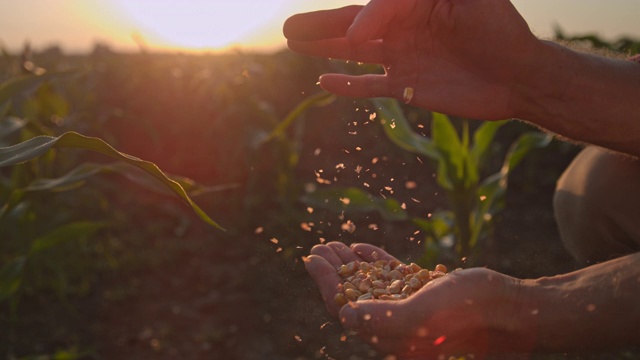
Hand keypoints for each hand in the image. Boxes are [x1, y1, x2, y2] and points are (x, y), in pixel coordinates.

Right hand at [283, 0, 541, 119]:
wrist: (519, 75)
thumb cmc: (496, 28)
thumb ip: (408, 1)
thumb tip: (361, 30)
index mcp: (414, 3)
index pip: (373, 6)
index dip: (360, 17)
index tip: (356, 34)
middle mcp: (403, 28)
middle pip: (351, 25)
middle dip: (319, 26)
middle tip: (287, 28)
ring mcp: (402, 58)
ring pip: (353, 53)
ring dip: (324, 49)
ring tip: (293, 44)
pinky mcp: (407, 87)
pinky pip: (370, 86)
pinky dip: (348, 85)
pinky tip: (324, 82)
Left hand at [305, 242, 535, 357]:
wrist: (512, 308)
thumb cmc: (468, 312)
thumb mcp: (421, 314)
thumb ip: (381, 318)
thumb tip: (344, 316)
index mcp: (391, 336)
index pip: (346, 310)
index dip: (326, 285)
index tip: (312, 259)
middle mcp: (397, 324)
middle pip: (354, 296)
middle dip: (333, 272)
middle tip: (319, 247)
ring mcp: (411, 306)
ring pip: (370, 285)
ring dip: (350, 264)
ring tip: (334, 244)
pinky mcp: (425, 293)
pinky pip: (392, 277)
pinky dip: (375, 261)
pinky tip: (361, 247)